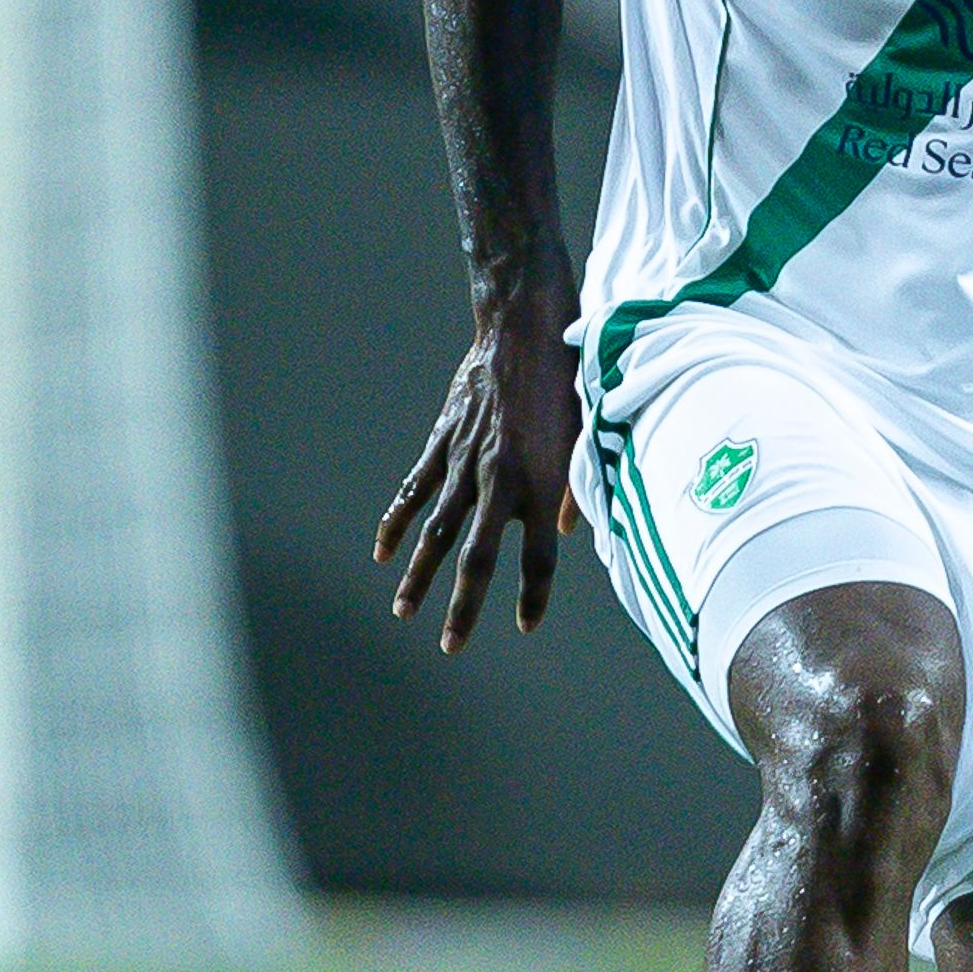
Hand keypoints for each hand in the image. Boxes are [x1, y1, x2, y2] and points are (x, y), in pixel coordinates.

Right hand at [376, 305, 580, 652]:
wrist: (523, 325)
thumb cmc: (567, 378)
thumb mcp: (589, 432)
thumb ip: (579, 486)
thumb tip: (570, 533)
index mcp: (543, 481)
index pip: (539, 557)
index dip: (533, 595)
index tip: (526, 624)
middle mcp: (501, 478)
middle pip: (478, 557)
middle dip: (463, 606)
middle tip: (450, 646)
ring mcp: (466, 461)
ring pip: (437, 530)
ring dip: (419, 574)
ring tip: (403, 611)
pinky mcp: (443, 441)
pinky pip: (415, 489)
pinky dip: (397, 522)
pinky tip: (383, 552)